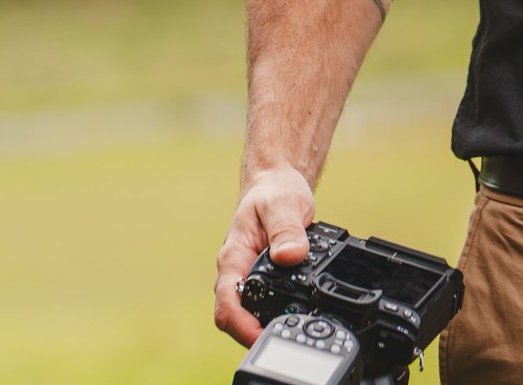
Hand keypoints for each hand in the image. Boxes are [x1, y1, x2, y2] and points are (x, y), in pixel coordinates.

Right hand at [213, 165, 315, 346]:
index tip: (263, 335)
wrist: (276, 184)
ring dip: (264, 323)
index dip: (242, 326)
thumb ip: (286, 230)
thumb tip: (290, 255)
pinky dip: (274, 312)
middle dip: (254, 332)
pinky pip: (262, 302)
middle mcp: (236, 272)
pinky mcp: (261, 277)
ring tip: (291, 329)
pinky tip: (295, 314)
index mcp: (234, 257)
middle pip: (235, 316)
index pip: (227, 303)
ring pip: (248, 311)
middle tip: (284, 338)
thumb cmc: (275, 192)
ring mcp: (247, 276)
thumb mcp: (284, 205)